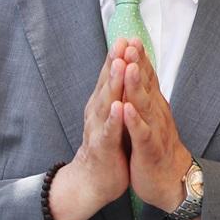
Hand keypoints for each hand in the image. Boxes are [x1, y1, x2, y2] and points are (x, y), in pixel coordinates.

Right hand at [49, 42, 131, 219]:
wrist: (92, 182)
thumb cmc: (107, 148)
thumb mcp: (113, 118)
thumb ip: (116, 97)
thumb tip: (122, 73)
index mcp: (103, 105)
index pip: (111, 77)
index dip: (118, 57)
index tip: (127, 36)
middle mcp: (97, 113)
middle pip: (107, 84)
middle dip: (114, 62)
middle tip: (122, 41)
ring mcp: (99, 129)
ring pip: (105, 102)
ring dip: (112, 84)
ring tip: (119, 65)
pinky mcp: (103, 148)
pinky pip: (108, 131)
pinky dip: (113, 118)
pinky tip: (117, 106)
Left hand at [117, 40, 196, 219]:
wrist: (171, 181)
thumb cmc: (157, 149)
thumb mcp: (151, 118)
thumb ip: (146, 97)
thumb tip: (140, 75)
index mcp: (154, 106)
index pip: (147, 78)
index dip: (139, 58)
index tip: (130, 38)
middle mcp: (157, 114)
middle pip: (146, 85)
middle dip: (137, 64)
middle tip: (130, 43)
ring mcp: (155, 130)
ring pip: (145, 104)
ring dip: (136, 85)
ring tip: (127, 67)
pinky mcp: (150, 149)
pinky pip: (142, 133)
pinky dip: (134, 120)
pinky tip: (126, 109)